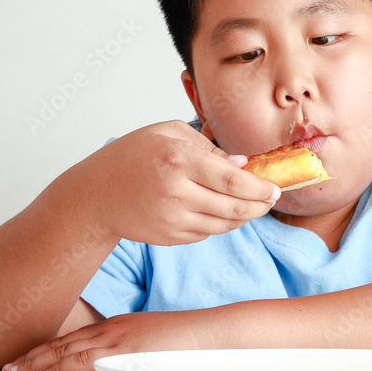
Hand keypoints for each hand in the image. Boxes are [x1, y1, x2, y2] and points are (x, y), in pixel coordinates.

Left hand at [1, 311, 210, 370]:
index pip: (73, 338)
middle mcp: (112, 329)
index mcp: (117, 327)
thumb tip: (116, 370)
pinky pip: (85, 361)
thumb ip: (130, 355)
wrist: (208, 333)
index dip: (48, 349)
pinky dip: (62, 369)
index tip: (28, 359)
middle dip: (32, 356)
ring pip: (66, 351)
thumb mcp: (151, 345)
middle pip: (63, 342)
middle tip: (8, 368)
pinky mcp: (123, 352)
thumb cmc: (187, 343)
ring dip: (36, 363)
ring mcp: (116, 338)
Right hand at [67, 120, 279, 245]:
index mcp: (177, 161)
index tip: (275, 187)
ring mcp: (172, 219)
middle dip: (259, 205)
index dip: (259, 187)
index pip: (231, 179)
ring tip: (254, 205)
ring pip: (223, 225)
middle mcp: (176, 192)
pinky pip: (207, 233)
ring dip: (244, 217)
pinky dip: (222, 224)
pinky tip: (226, 212)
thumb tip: (243, 165)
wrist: (96, 193)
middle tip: (272, 198)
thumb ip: (208, 147)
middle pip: (233, 207)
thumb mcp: (167, 133)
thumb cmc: (132, 156)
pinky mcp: (169, 237)